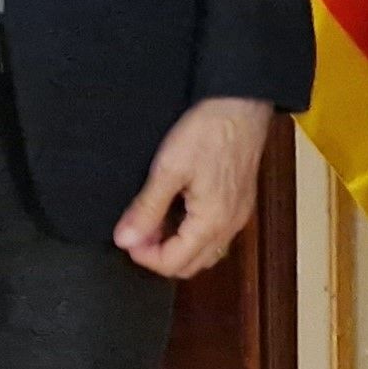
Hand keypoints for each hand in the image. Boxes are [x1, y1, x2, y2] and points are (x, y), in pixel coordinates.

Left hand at [114, 96, 274, 277]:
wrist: (242, 104)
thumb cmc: (210, 132)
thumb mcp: (169, 168)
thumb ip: (146, 209)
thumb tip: (125, 240)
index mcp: (212, 223)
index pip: (172, 264)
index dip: (144, 255)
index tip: (128, 234)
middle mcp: (230, 226)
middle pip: (191, 264)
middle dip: (160, 255)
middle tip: (139, 230)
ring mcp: (238, 215)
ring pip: (204, 252)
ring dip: (177, 246)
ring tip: (156, 219)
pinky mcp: (240, 202)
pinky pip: (215, 234)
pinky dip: (193, 233)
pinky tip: (179, 209)